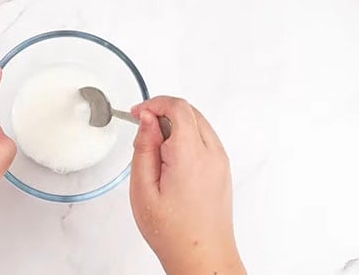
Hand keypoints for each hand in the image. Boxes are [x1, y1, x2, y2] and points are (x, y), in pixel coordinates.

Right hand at [129, 97, 244, 274]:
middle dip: (163, 110)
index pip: (177, 108)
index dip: (154, 103)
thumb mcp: (143, 188)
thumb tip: (147, 119)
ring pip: (198, 122)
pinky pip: (205, 138)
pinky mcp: (222, 169)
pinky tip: (169, 156)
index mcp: (191, 156)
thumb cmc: (173, 231)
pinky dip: (186, 136)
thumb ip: (144, 148)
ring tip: (153, 146)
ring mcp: (221, 161)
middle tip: (142, 127)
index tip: (137, 113)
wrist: (202, 256)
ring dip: (175, 123)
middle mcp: (212, 154)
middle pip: (190, 110)